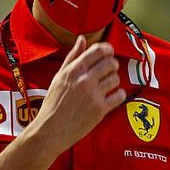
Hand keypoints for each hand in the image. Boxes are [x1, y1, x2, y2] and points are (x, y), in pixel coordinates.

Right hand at [29, 35, 124, 153]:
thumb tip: (82, 39)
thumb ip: (72, 57)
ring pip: (116, 78)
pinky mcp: (100, 109)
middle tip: (109, 70)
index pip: (98, 51)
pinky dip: (119, 95)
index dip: (107, 49)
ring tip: (108, 85)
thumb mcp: (59, 76)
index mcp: (73, 70)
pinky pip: (119, 95)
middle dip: (112, 65)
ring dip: (114, 80)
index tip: (109, 52)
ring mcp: (93, 94)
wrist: (51, 130)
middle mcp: (84, 80)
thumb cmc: (53, 103)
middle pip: (110, 63)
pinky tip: (112, 96)